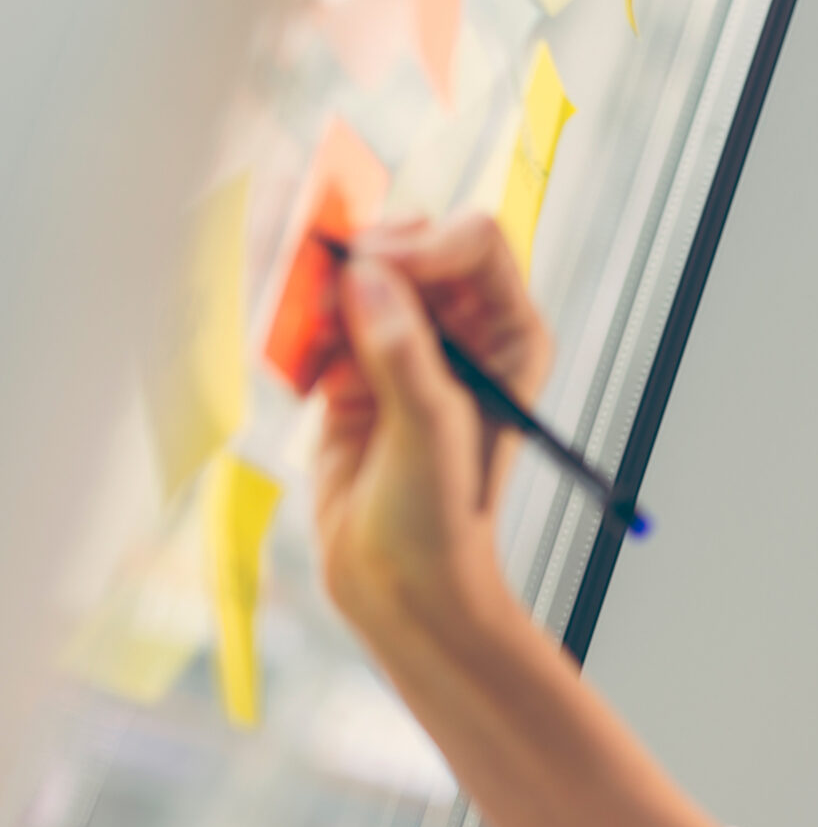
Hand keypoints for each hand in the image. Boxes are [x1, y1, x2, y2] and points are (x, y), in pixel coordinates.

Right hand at [312, 215, 554, 648]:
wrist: (398, 584)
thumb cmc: (440, 519)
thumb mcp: (430, 432)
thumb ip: (403, 353)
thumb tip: (369, 276)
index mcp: (511, 334)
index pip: (474, 242)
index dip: (424, 243)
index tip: (374, 269)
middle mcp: (464, 329)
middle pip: (411, 244)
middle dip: (363, 258)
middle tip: (321, 296)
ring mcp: (406, 344)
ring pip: (357, 274)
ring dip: (320, 292)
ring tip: (307, 342)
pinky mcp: (353, 369)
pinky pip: (318, 319)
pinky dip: (298, 332)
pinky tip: (298, 378)